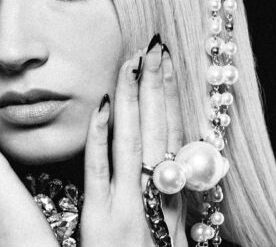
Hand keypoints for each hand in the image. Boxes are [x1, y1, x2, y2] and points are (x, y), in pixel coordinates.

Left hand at [80, 39, 187, 246]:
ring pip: (134, 143)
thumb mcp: (169, 237)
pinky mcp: (101, 222)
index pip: (173, 137)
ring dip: (134, 99)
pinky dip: (102, 137)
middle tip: (153, 48)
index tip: (165, 65)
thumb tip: (174, 174)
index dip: (169, 99)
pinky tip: (102, 105)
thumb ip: (171, 205)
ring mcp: (129, 209)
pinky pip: (101, 172)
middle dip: (156, 88)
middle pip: (158, 132)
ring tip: (133, 62)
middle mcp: (157, 200)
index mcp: (173, 202)